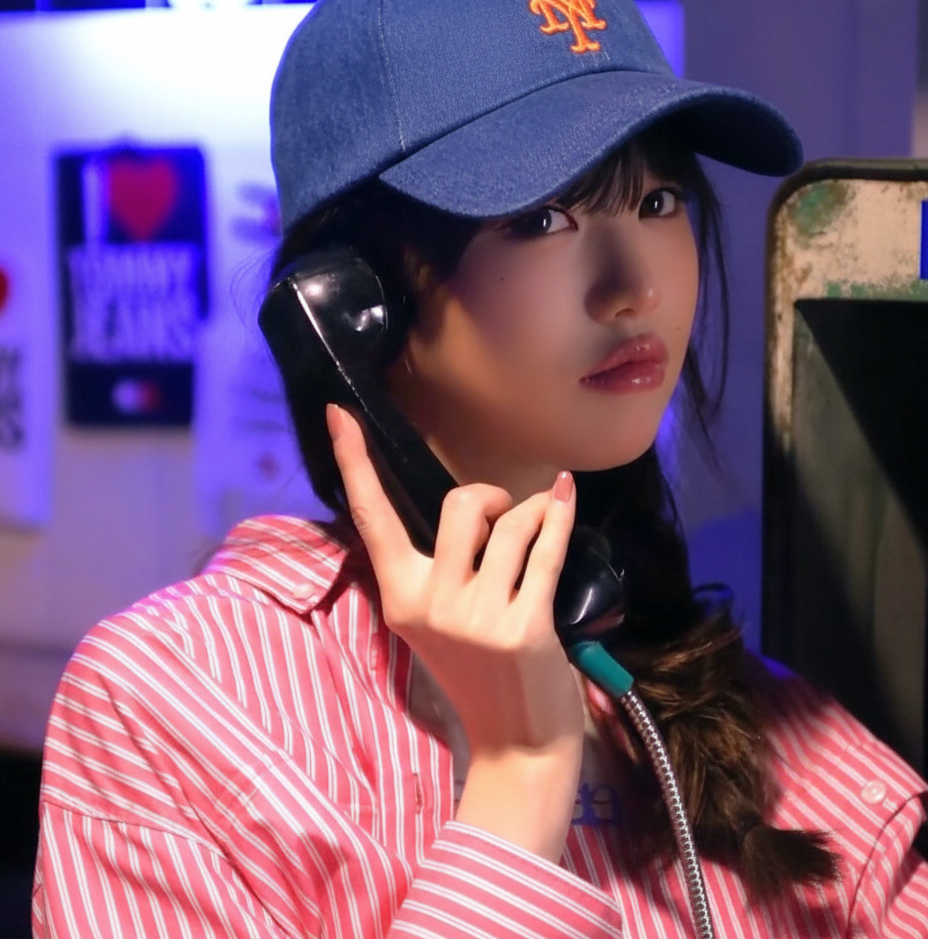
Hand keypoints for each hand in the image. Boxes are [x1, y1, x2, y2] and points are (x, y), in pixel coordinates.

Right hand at [327, 403, 584, 859]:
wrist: (516, 743)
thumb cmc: (478, 674)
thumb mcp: (437, 622)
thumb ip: (439, 567)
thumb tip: (476, 502)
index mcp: (401, 597)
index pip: (371, 518)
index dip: (355, 462)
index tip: (339, 413)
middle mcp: (432, 602)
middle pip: (461, 503)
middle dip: (491, 496)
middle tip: (505, 517)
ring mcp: (478, 617)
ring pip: (512, 525)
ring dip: (531, 514)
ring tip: (536, 532)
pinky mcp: (524, 627)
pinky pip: (547, 549)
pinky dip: (559, 517)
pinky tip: (565, 496)